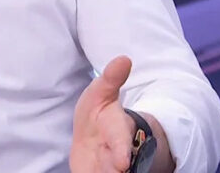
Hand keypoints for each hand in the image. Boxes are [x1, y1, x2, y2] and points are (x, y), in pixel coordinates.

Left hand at [69, 55, 136, 172]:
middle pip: (119, 166)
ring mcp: (107, 169)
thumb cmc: (99, 113)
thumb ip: (111, 78)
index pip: (122, 141)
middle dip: (114, 169)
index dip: (123, 151)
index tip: (123, 162)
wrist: (94, 139)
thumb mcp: (101, 92)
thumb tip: (124, 58)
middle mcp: (117, 154)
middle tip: (115, 170)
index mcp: (119, 131)